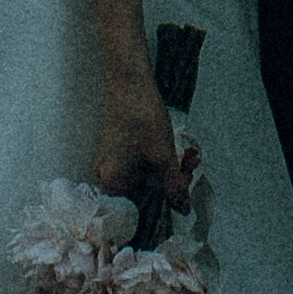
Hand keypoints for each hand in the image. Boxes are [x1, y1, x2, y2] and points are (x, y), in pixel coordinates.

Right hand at [96, 76, 191, 221]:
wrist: (128, 82)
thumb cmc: (143, 118)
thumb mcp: (164, 157)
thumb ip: (174, 188)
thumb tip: (183, 212)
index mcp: (112, 183)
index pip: (139, 211)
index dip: (163, 206)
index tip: (181, 196)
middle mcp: (104, 176)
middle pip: (142, 193)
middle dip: (168, 184)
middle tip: (188, 168)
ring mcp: (107, 162)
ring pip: (142, 177)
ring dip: (164, 171)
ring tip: (184, 157)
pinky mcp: (113, 148)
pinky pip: (136, 165)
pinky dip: (154, 160)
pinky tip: (168, 148)